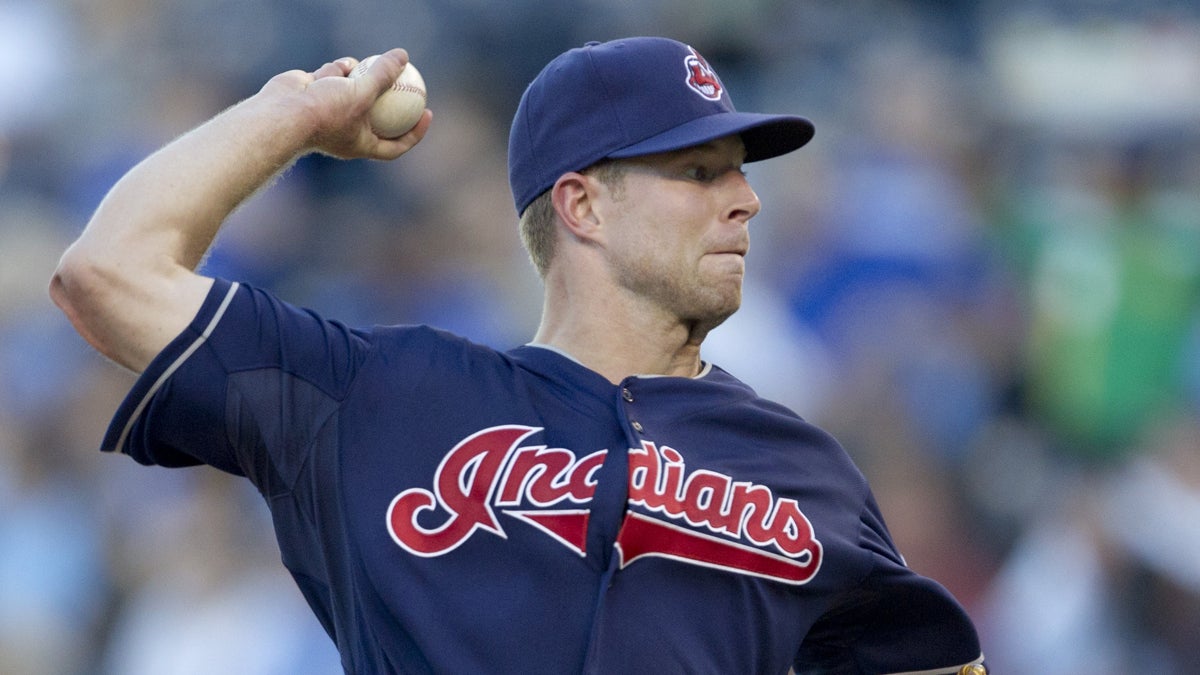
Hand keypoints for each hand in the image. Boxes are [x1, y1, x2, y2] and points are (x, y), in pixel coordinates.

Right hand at [261, 48, 432, 160]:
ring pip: (355, 89)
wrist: (281, 113)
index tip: (427, 113)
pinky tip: (340, 65)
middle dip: (391, 98)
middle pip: (377, 115)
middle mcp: (346, 130)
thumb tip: (404, 56)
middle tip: (409, 79)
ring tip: (366, 67)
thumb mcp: (362, 94)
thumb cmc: (324, 113)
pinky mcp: (316, 93)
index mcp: (360, 144)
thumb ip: (383, 75)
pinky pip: (335, 77)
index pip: (395, 145)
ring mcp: (330, 111)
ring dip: (362, 76)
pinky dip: (339, 69)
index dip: (415, 133)